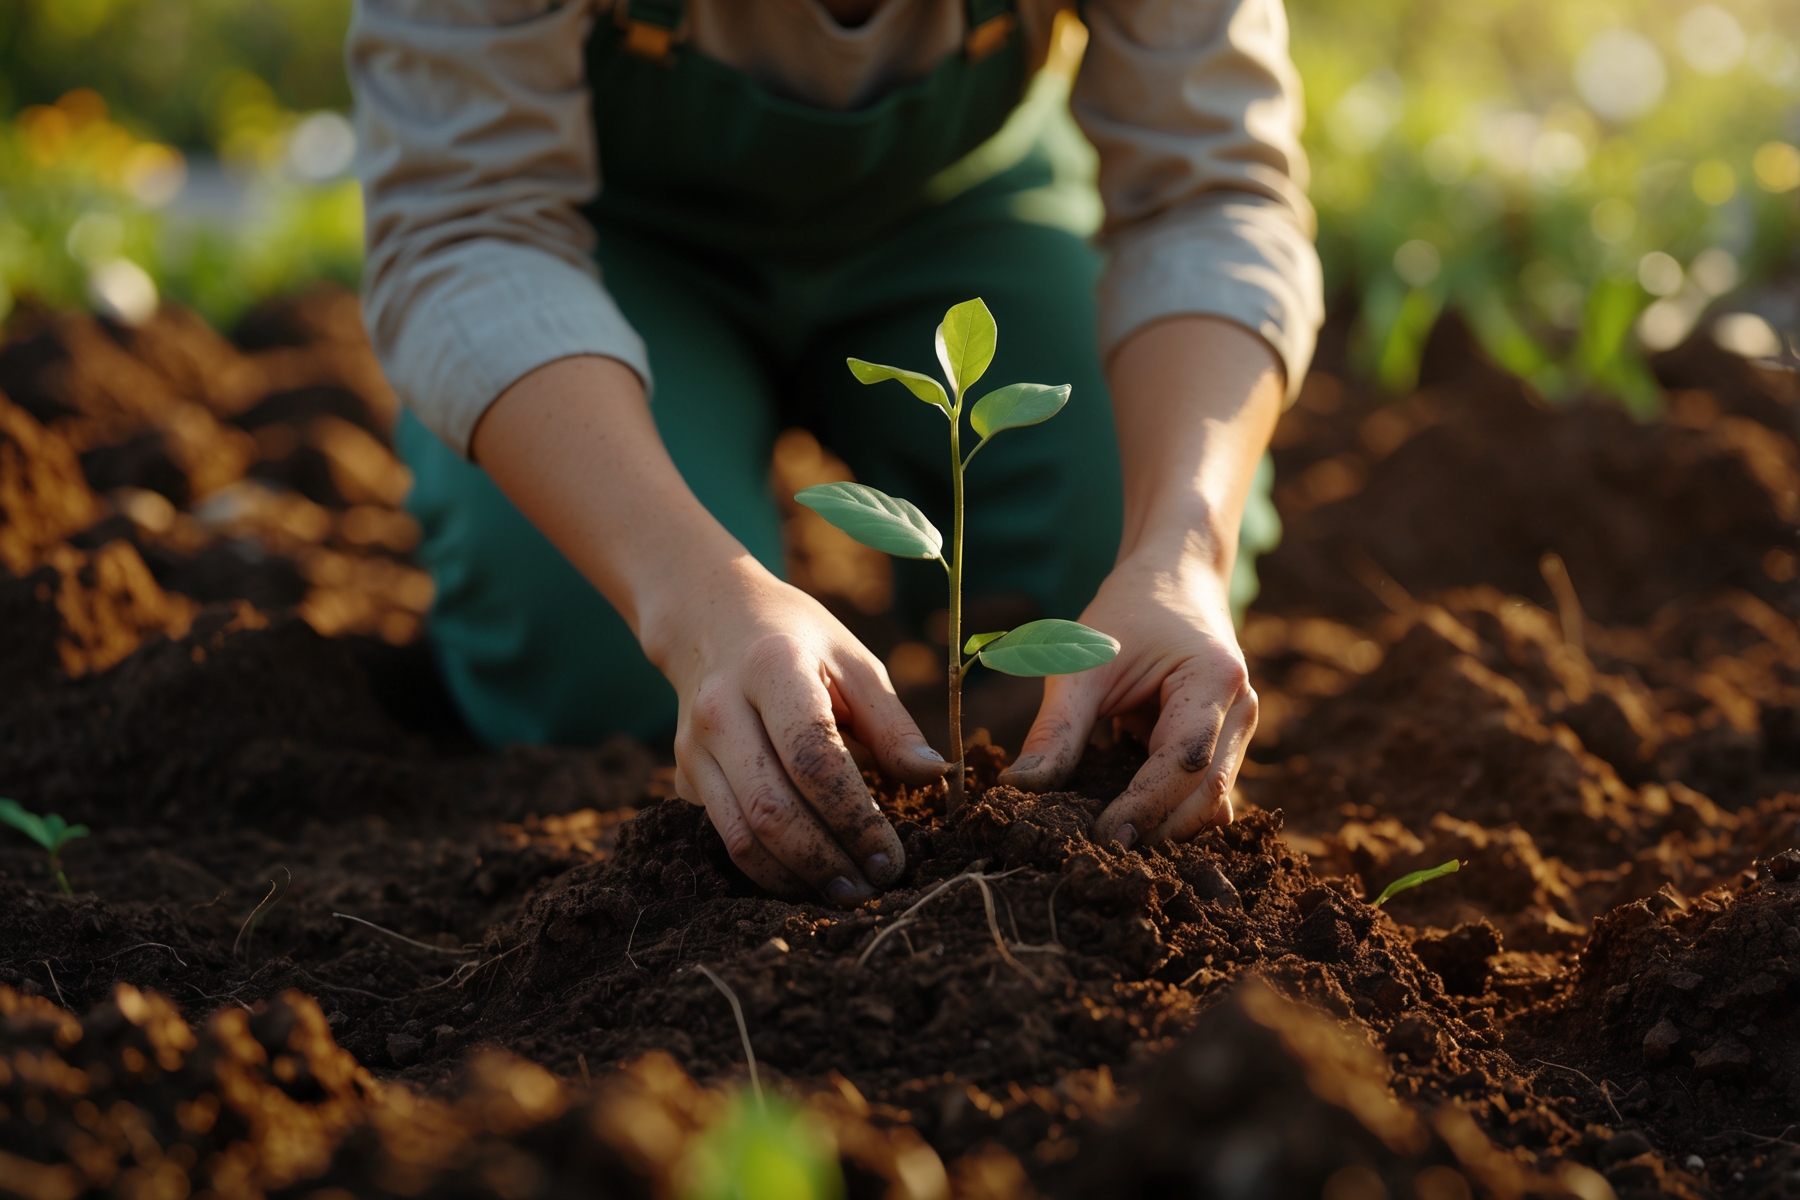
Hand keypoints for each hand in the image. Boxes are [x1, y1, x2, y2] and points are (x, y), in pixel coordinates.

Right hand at [646, 557, 949, 903]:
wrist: (710, 620)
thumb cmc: (799, 642)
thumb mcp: (853, 661)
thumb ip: (892, 723)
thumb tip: (934, 777)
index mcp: (772, 669)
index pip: (814, 760)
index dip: (856, 819)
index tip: (894, 856)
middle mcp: (721, 710)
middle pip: (773, 809)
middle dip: (827, 860)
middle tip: (873, 888)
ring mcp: (692, 747)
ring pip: (741, 835)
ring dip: (795, 878)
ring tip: (845, 893)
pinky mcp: (683, 776)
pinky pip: (725, 837)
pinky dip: (767, 870)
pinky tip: (808, 878)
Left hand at [998, 541, 1255, 846]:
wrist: (1176, 578)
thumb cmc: (1129, 611)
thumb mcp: (1084, 663)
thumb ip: (1057, 728)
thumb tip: (1018, 790)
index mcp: (1214, 679)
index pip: (1184, 762)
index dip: (1144, 806)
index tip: (1099, 837)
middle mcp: (1242, 710)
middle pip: (1207, 795)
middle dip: (1157, 830)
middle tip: (1099, 857)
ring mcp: (1241, 731)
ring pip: (1212, 804)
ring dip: (1165, 829)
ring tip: (1109, 848)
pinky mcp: (1226, 746)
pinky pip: (1203, 796)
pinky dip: (1169, 814)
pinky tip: (1128, 825)